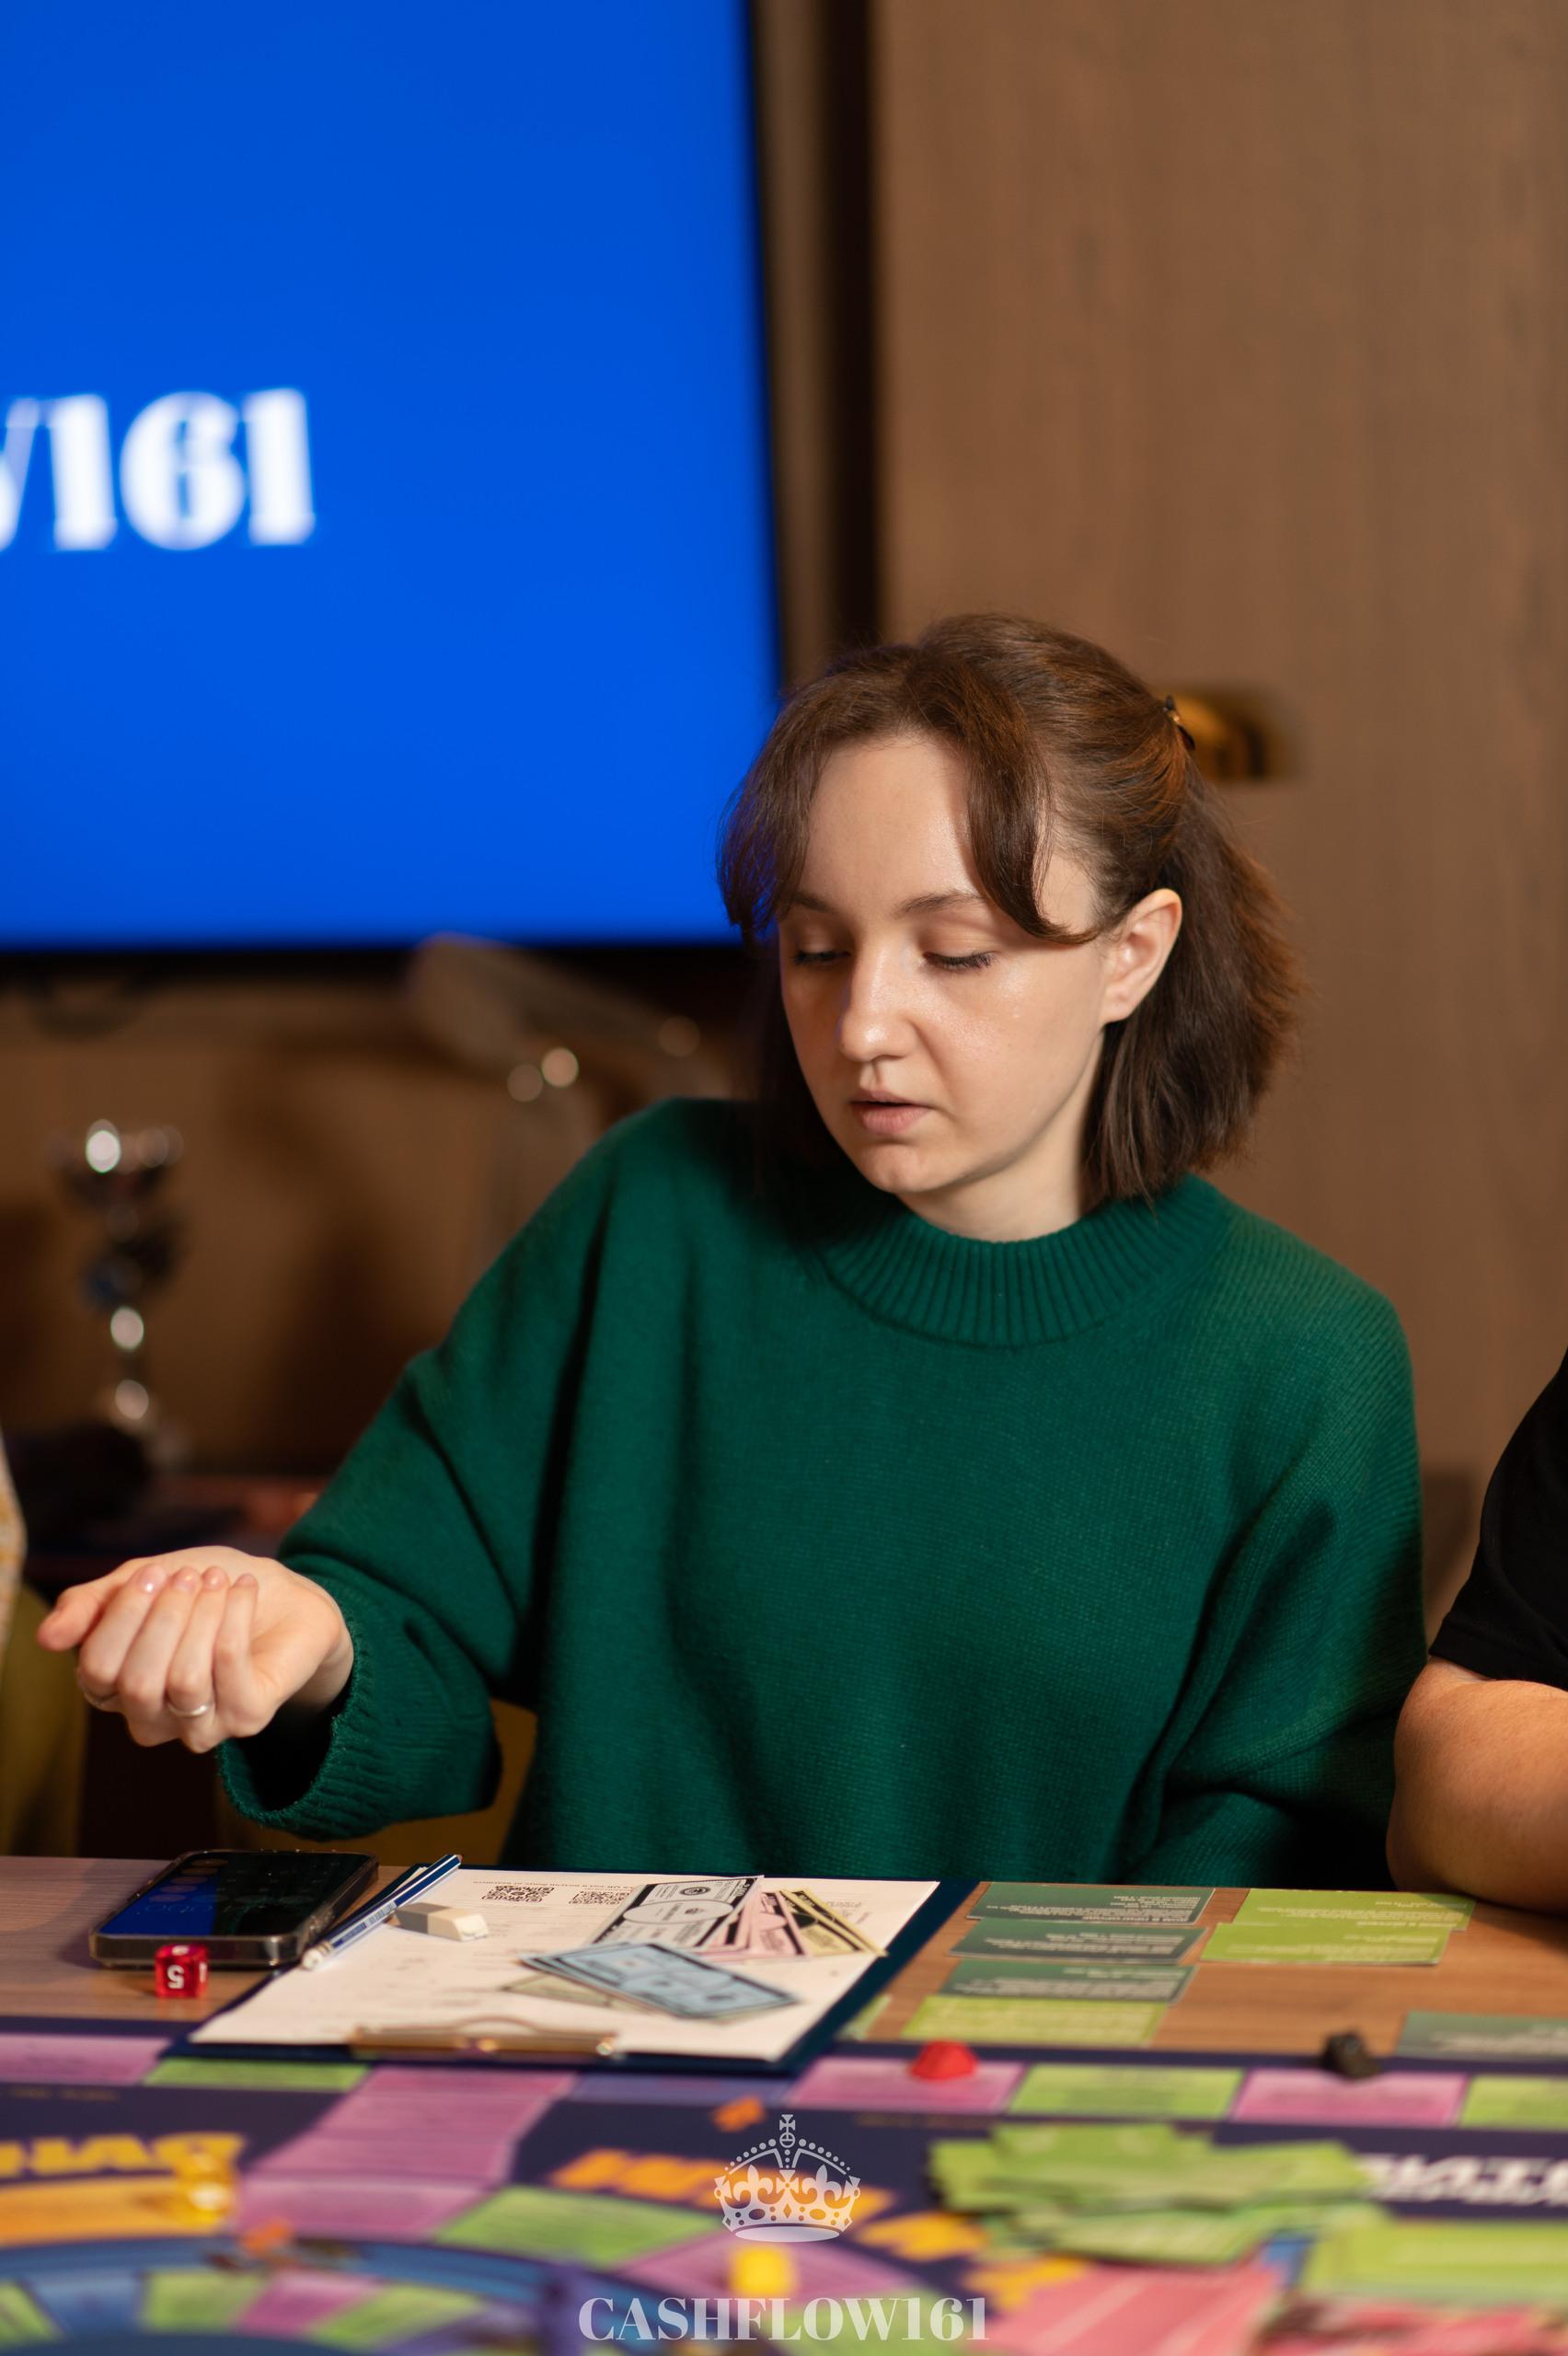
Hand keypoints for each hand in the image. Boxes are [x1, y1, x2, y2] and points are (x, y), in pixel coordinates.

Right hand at [35, 1547, 353, 1753]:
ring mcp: (200, 1725)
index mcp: (117, 1688)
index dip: (122, 1616)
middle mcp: (152, 1718)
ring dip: (202, 1617)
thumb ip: (91, 1606)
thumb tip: (47, 1638)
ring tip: (219, 1580)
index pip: (96, 1669)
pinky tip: (243, 1591)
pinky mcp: (247, 1718)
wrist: (282, 1594)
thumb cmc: (204, 1590)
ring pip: (183, 1681)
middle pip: (135, 1682)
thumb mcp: (143, 1582)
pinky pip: (229, 1671)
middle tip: (190, 1575)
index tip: (154, 1572)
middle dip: (165, 1617)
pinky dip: (234, 1618)